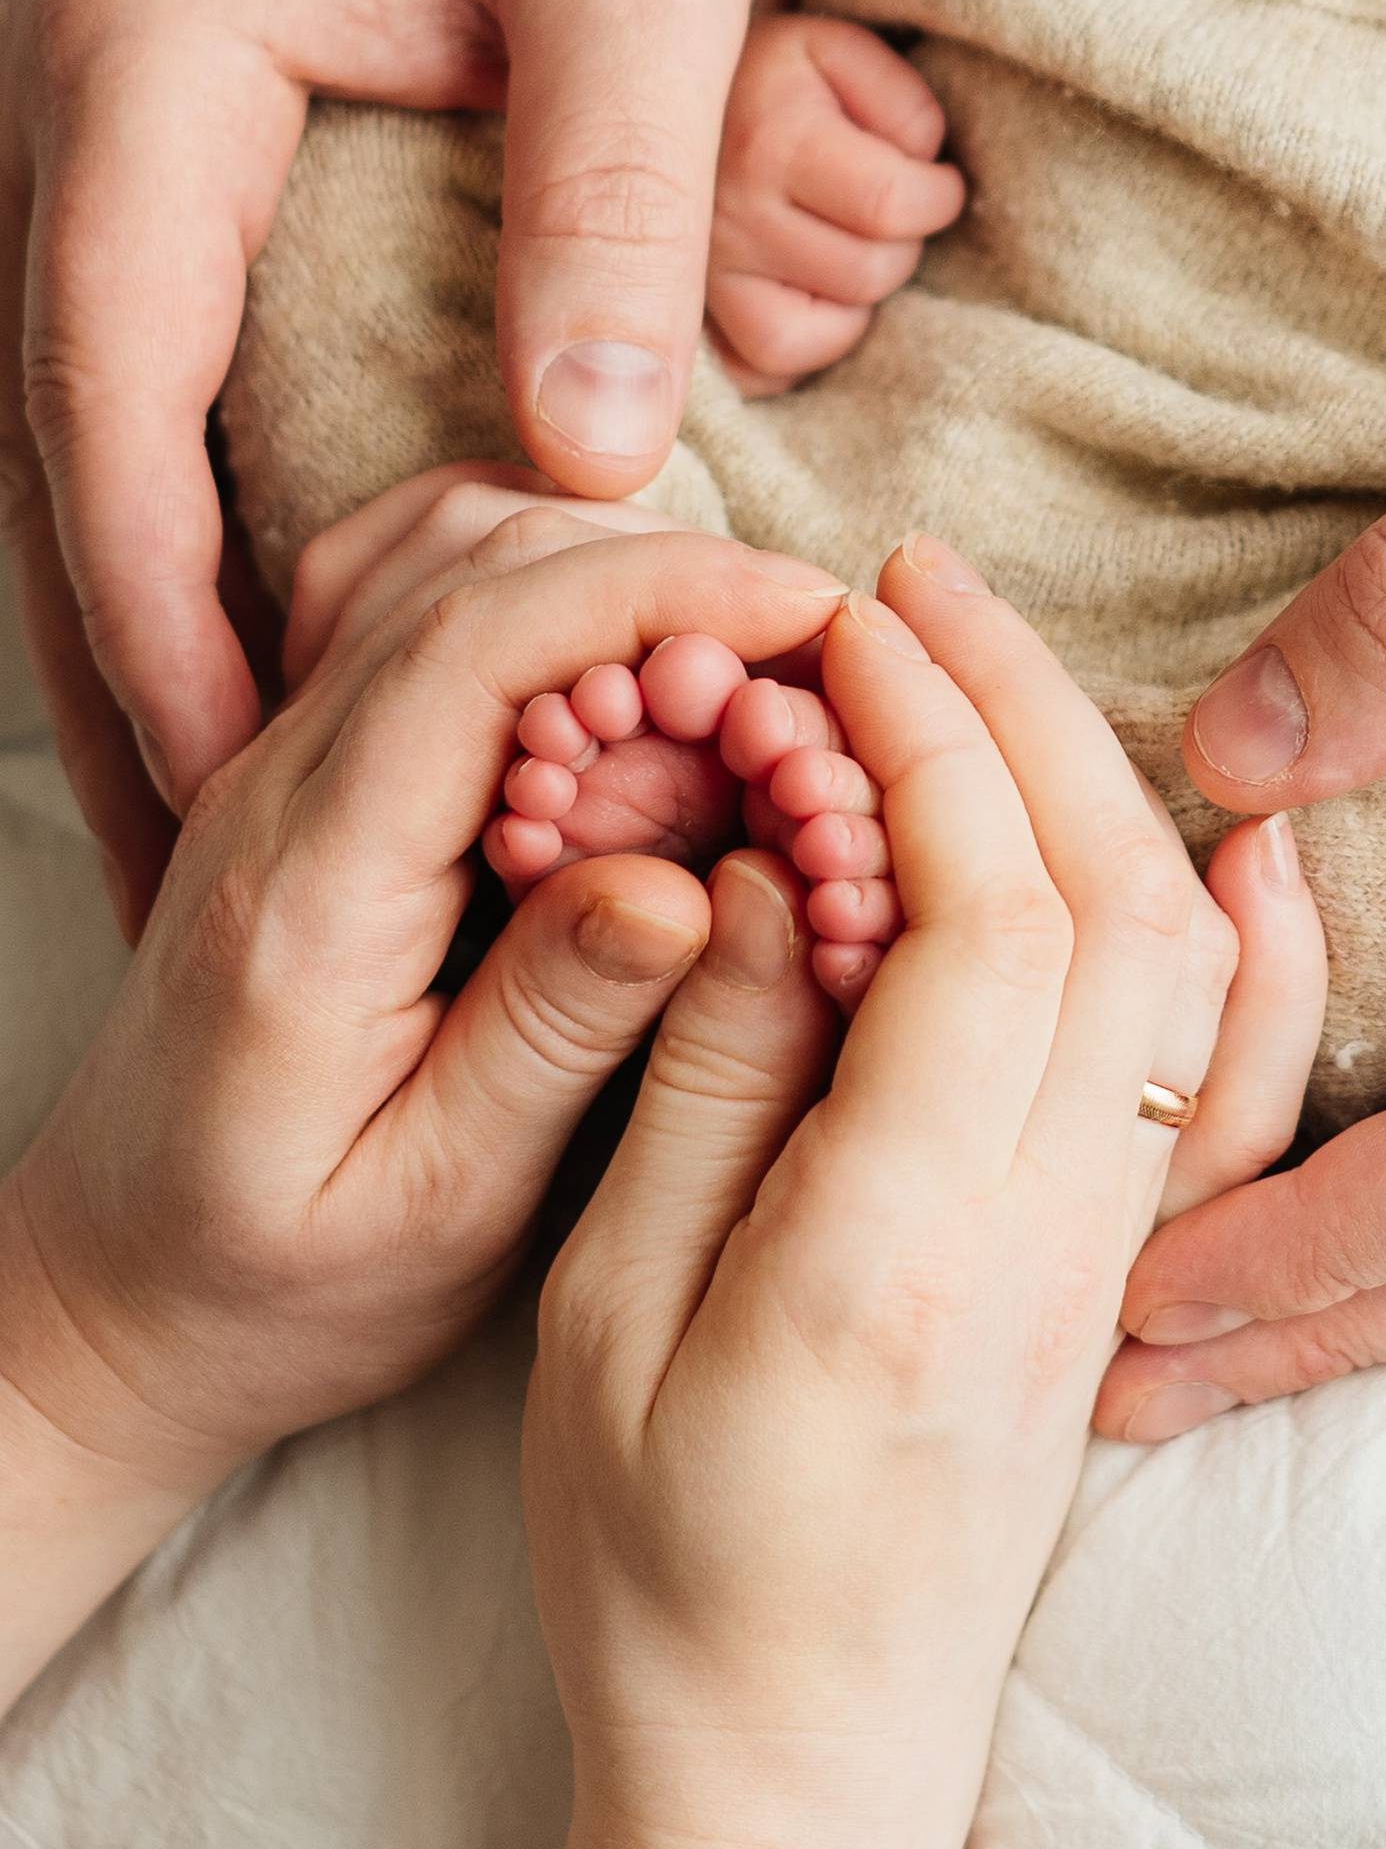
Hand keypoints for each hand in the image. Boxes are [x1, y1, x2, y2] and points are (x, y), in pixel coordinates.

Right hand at [0, 0, 769, 929]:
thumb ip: (617, 193)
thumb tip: (588, 463)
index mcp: (148, 70)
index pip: (113, 380)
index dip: (162, 601)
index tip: (233, 783)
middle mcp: (67, 117)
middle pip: (55, 450)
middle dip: (116, 676)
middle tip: (187, 906)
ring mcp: (86, 146)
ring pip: (68, 443)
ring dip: (122, 637)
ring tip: (198, 848)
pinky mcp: (149, 171)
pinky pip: (121, 392)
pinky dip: (157, 544)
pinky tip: (226, 670)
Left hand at [0, 503, 845, 1703]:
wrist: (108, 1300)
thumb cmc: (272, 1285)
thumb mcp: (434, 1205)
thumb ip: (553, 1031)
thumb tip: (690, 884)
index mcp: (308, 889)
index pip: (478, 646)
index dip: (661, 593)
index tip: (814, 610)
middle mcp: (275, 786)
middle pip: (474, 563)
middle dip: (670, 573)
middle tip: (815, 666)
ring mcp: (279, 758)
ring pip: (445, 548)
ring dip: (611, 565)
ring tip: (739, 670)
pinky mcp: (306, 761)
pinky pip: (414, 589)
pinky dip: (539, 576)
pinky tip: (627, 655)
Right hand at [487, 537, 1322, 1848]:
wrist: (802, 1781)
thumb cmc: (661, 1575)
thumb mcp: (606, 1328)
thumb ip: (707, 1086)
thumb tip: (770, 867)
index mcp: (900, 1253)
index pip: (984, 926)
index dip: (930, 743)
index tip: (848, 624)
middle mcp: (1055, 1244)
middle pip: (1111, 903)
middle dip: (1020, 706)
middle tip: (915, 580)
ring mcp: (1123, 1262)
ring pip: (1185, 965)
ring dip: (1108, 779)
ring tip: (996, 655)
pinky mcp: (1142, 1278)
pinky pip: (1245, 1086)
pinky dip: (1262, 946)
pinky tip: (1244, 842)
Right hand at [705, 10, 964, 388]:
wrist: (669, 88)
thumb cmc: (781, 77)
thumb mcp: (845, 54)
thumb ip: (903, 104)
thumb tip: (918, 172)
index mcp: (768, 138)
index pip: (891, 205)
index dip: (937, 197)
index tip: (935, 182)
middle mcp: (720, 214)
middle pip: (864, 274)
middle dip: (898, 243)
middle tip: (884, 209)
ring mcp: (692, 275)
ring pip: (801, 339)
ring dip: (851, 300)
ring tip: (847, 250)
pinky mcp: (684, 317)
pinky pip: (751, 372)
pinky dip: (793, 352)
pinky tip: (807, 298)